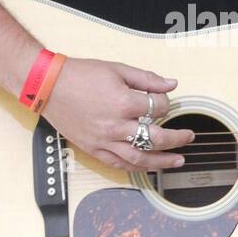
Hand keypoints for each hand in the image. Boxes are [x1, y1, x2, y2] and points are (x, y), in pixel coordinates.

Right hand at [42, 58, 194, 171]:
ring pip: (139, 158)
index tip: (164, 100)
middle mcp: (116, 125)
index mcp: (124, 102)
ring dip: (162, 161)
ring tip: (178, 161)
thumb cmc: (80, 75)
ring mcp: (104, 141)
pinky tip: (149, 167)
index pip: (158, 107)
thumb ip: (146, 79)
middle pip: (156, 138)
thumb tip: (171, 84)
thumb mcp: (117, 69)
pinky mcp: (93, 149)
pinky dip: (136, 167)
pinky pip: (118, 164)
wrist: (48, 85)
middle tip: (189, 138)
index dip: (166, 103)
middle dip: (177, 139)